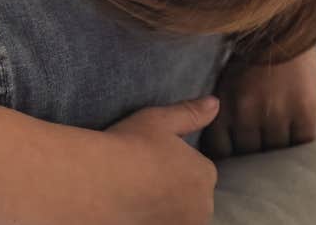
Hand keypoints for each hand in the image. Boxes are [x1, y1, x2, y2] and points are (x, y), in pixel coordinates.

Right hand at [101, 96, 219, 224]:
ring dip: (165, 209)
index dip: (172, 165)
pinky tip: (133, 213)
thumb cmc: (130, 146)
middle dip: (174, 191)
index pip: (196, 171)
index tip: (149, 161)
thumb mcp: (159, 120)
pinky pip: (162, 224)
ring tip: (136, 198)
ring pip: (178, 215)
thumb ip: (190, 113)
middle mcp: (202, 205)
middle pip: (191, 197)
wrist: (99, 182)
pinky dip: (152, 220)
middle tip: (141, 179)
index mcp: (204, 173)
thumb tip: (216, 102)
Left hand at [200, 47, 315, 158]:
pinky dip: (298, 146)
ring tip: (276, 150)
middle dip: (250, 157)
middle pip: (249, 154)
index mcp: (224, 104)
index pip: (221, 149)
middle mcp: (248, 113)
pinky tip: (295, 140)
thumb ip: (223, 111)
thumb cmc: (248, 55)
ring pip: (276, 152)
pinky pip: (302, 143)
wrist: (281, 27)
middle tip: (255, 155)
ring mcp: (278, 113)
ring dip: (276, 154)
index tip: (231, 157)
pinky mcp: (305, 111)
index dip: (226, 157)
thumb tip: (219, 143)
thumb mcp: (225, 80)